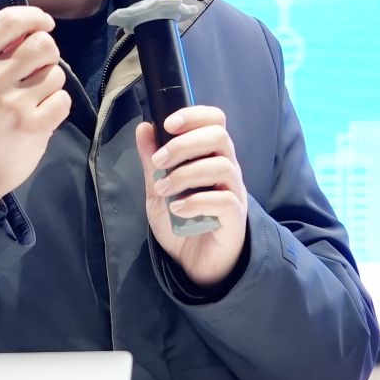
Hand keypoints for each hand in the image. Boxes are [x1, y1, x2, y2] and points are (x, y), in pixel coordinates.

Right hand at [0, 7, 70, 203]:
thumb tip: (32, 28)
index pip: (7, 21)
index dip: (33, 16)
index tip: (44, 23)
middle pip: (42, 44)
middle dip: (48, 53)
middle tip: (38, 68)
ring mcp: (12, 103)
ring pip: (56, 73)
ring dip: (51, 83)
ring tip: (34, 98)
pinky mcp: (32, 125)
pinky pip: (62, 99)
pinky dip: (57, 105)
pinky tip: (42, 114)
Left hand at [135, 106, 248, 290]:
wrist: (193, 264)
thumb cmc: (181, 223)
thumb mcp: (158, 189)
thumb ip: (152, 161)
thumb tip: (143, 128)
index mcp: (210, 156)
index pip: (215, 121)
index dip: (194, 115)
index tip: (168, 124)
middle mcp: (227, 169)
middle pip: (219, 136)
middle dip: (185, 143)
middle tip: (160, 161)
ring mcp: (234, 193)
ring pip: (222, 166)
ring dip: (186, 174)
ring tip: (163, 189)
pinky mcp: (235, 217)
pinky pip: (224, 200)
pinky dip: (196, 201)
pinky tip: (178, 209)